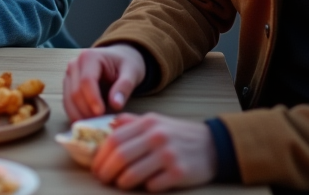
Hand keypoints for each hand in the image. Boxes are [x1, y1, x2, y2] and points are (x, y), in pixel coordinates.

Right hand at [63, 44, 146, 121]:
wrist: (119, 59)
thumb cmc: (125, 65)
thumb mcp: (132, 72)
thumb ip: (124, 87)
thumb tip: (116, 105)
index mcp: (90, 57)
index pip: (86, 80)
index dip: (92, 99)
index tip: (101, 114)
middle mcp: (74, 64)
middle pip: (75, 92)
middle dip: (86, 111)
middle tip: (100, 125)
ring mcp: (69, 75)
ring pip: (68, 100)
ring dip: (79, 115)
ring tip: (95, 126)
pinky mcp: (67, 86)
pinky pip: (68, 103)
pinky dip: (76, 115)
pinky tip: (88, 123)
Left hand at [91, 112, 215, 190]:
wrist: (212, 145)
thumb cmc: (178, 135)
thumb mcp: (156, 121)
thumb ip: (132, 122)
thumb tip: (108, 125)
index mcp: (148, 123)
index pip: (114, 139)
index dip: (100, 155)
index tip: (95, 166)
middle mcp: (157, 137)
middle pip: (120, 156)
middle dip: (106, 171)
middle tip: (102, 178)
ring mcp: (168, 155)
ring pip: (133, 174)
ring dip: (121, 182)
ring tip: (119, 183)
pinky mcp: (179, 173)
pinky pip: (152, 185)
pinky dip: (144, 187)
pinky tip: (144, 185)